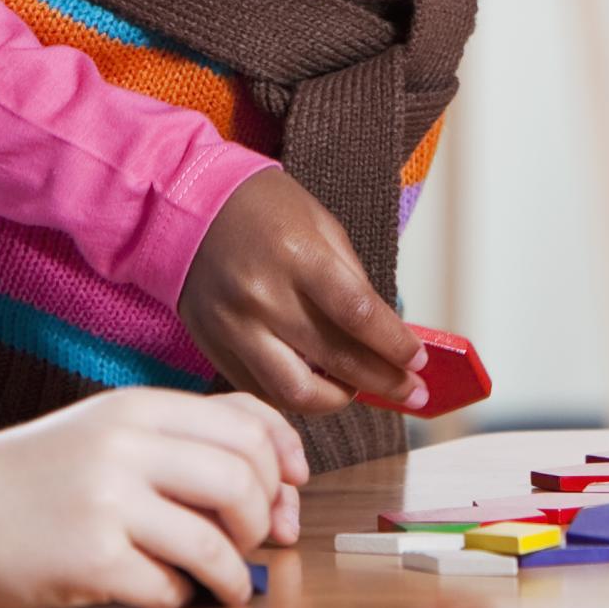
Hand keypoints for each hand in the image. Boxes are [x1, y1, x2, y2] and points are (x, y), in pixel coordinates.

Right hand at [0, 387, 305, 607]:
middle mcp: (125, 446)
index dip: (284, 461)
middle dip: (262, 520)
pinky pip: (170, 588)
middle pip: (243, 479)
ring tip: (227, 585)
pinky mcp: (89, 559)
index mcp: (137, 408)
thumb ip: (183, 437)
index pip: (247, 423)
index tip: (289, 494)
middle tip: (253, 543)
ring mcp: (106, 501)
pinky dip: (179, 599)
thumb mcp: (109, 431)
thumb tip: (283, 472)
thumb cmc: (38, 479)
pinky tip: (162, 593)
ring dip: (234, 574)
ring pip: (215, 541)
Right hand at [182, 168, 422, 419]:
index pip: (358, 314)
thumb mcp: (321, 225)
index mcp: (298, 256)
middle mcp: (264, 296)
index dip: (394, 345)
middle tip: (411, 392)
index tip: (417, 359)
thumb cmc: (263, 210)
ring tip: (358, 389)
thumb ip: (353, 280)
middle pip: (334, 360)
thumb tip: (386, 333)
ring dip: (337, 400)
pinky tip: (318, 387)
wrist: (191, 206)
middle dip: (384, 382)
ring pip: (294, 393)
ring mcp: (234, 327)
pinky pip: (262, 391)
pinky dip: (296, 398)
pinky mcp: (214, 348)